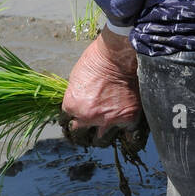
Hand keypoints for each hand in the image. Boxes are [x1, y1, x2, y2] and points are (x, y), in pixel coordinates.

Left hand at [61, 27, 142, 147]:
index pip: (66, 122)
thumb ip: (76, 97)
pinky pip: (128, 138)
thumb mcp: (76, 79)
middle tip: (86, 132)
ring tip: (103, 133)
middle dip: (83, 134)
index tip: (74, 121)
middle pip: (81, 136)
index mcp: (71, 105)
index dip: (71, 121)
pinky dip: (126, 138)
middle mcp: (87, 117)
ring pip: (101, 141)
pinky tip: (125, 134)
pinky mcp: (128, 118)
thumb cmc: (96, 59)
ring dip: (101, 137)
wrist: (118, 53)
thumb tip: (78, 106)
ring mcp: (108, 120)